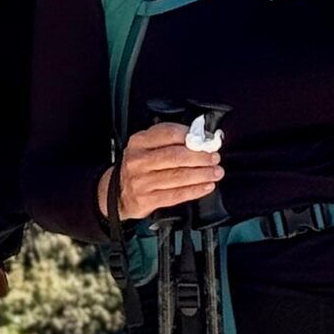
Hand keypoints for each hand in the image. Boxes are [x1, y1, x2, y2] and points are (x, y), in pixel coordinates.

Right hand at [106, 121, 224, 222]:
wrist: (117, 193)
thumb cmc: (139, 167)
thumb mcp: (146, 146)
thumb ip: (169, 140)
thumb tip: (200, 138)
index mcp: (139, 142)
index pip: (168, 134)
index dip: (191, 136)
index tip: (206, 140)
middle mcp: (138, 160)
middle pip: (175, 156)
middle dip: (200, 157)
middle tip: (214, 158)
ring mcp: (141, 181)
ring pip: (178, 176)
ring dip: (202, 174)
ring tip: (216, 172)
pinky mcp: (146, 200)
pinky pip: (176, 195)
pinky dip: (195, 190)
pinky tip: (206, 186)